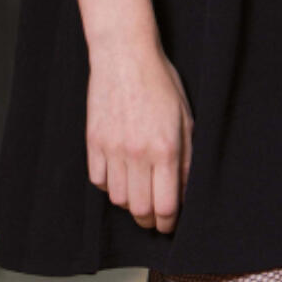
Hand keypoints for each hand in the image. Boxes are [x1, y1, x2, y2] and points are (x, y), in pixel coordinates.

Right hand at [86, 40, 194, 230]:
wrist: (125, 55)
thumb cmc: (160, 82)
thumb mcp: (185, 117)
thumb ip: (187, 156)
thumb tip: (185, 190)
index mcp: (165, 148)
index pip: (166, 205)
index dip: (168, 223)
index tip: (170, 225)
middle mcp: (137, 154)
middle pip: (140, 209)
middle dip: (149, 219)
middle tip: (155, 216)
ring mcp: (112, 149)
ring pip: (117, 199)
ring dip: (129, 203)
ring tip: (138, 193)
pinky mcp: (93, 142)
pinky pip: (98, 180)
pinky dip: (109, 184)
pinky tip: (119, 174)